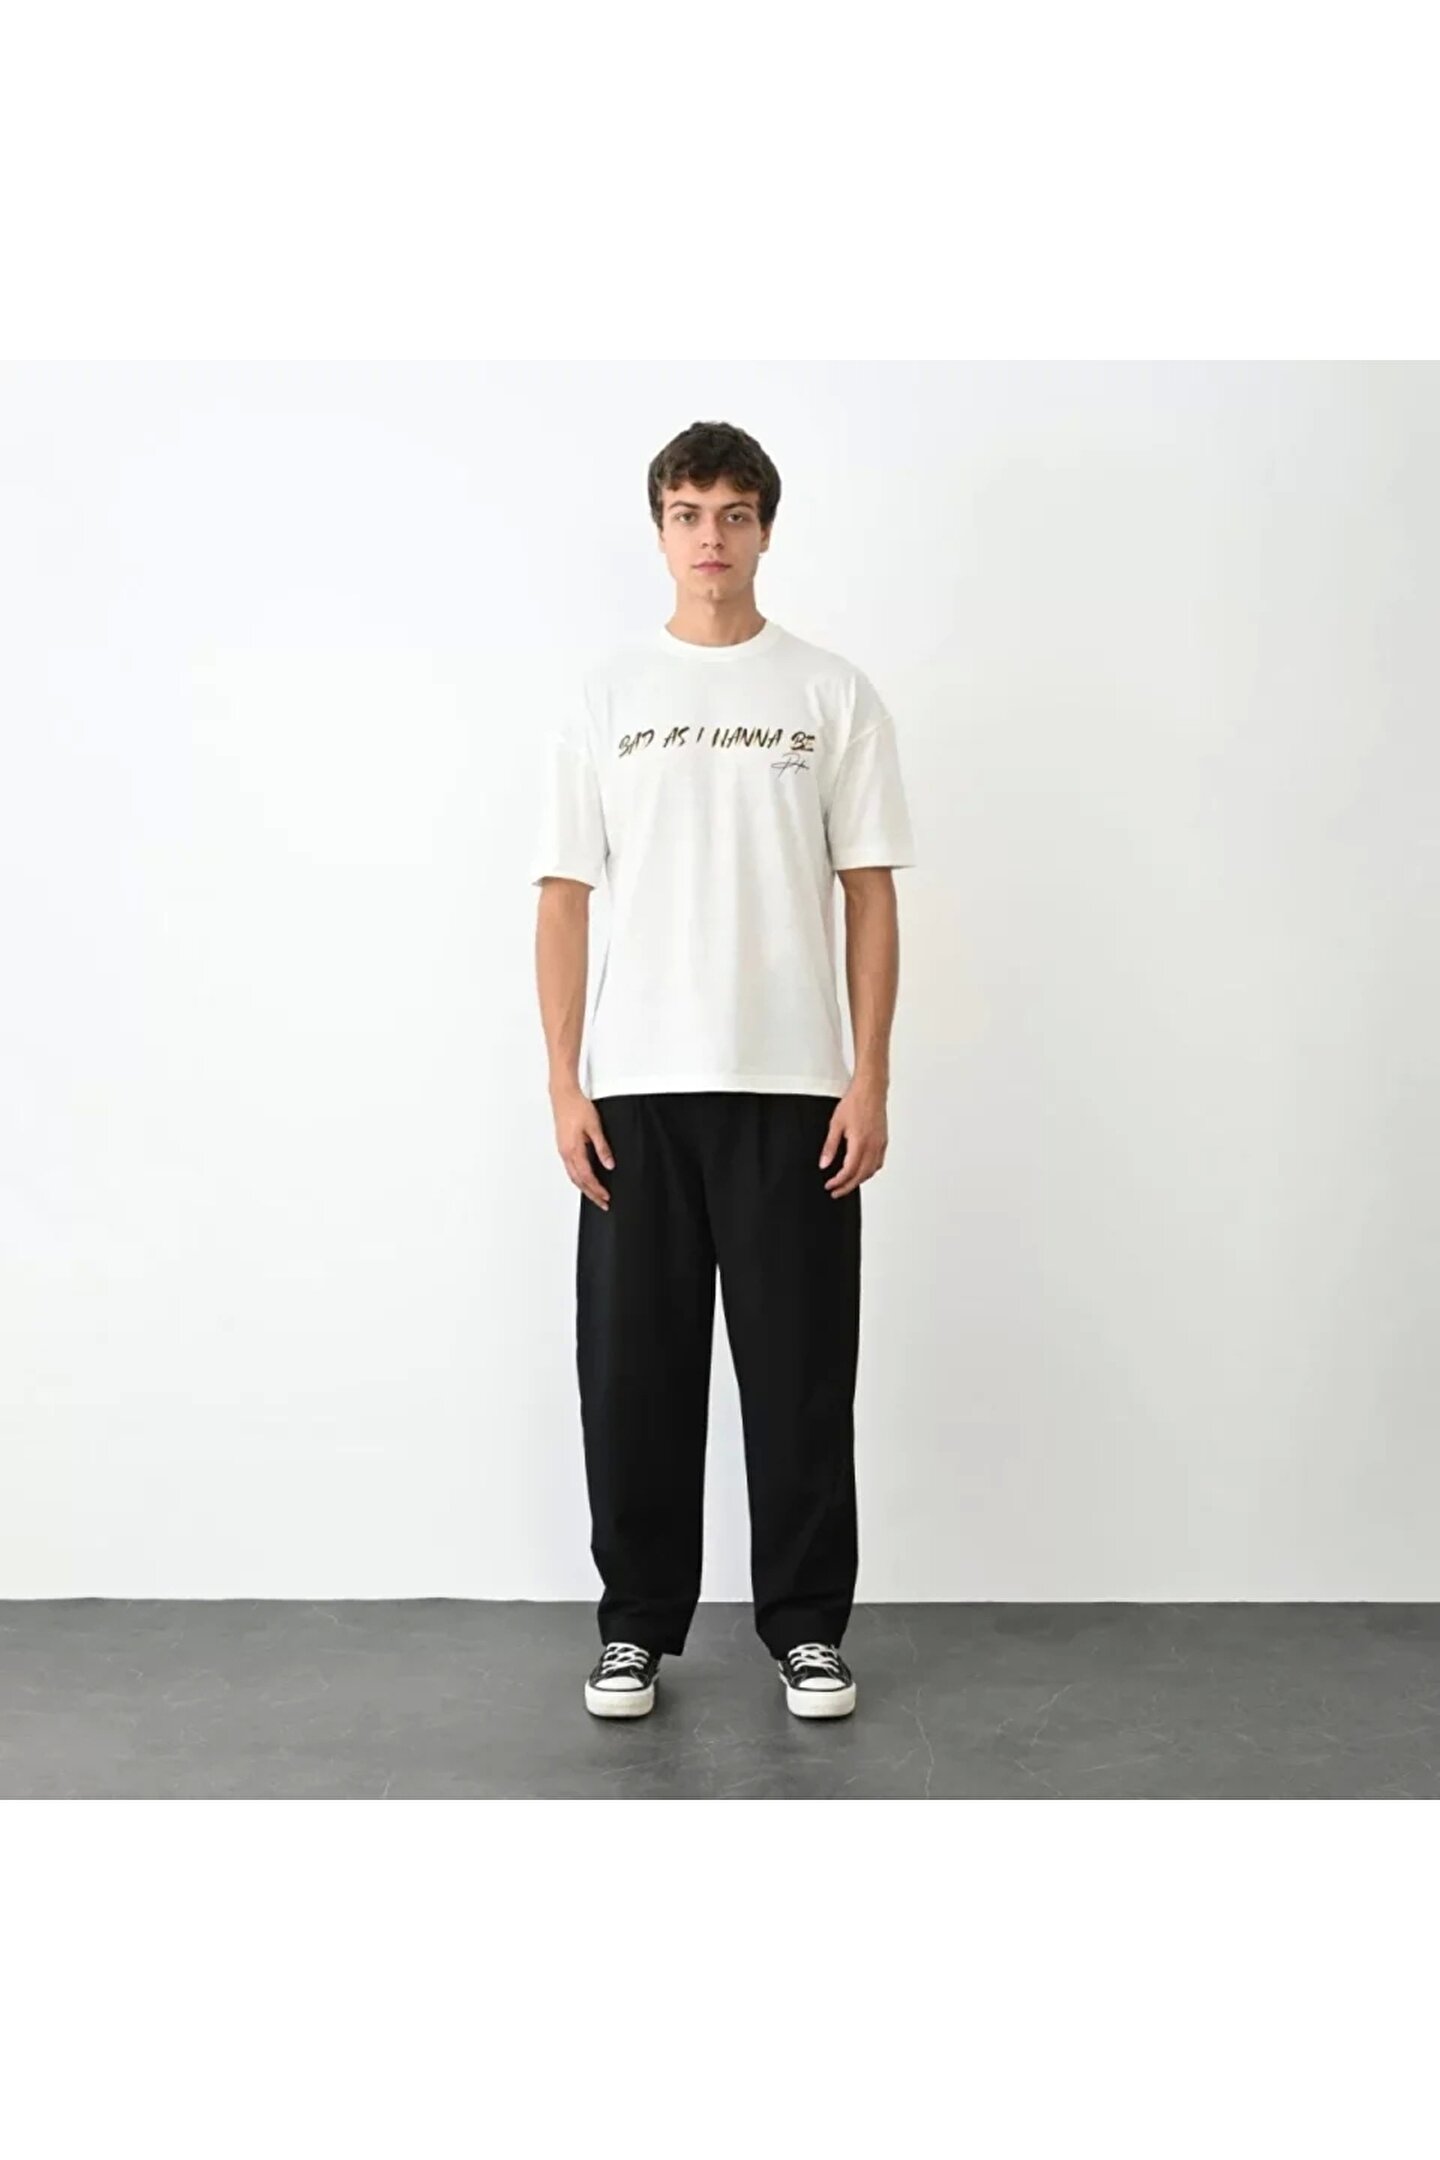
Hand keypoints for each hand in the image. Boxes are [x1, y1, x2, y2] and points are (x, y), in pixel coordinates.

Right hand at [551, 1084, 613, 1209]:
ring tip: (595, 1196)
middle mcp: (566, 1153)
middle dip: (591, 1194)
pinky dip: (578, 1179)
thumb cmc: (576, 1107)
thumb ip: (602, 1147)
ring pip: (573, 1177)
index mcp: (573, 1150)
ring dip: (584, 1188)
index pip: (586, 1177)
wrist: (563, 1096)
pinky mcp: (563, 1147)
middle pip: (578, 1181)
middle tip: (602, 1203)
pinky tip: (584, 1180)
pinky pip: (570, 1169)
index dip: (597, 1189)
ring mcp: (563, 1151)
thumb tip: (609, 1164)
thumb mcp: (594, 1127)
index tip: (606, 1197)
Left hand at [820, 1079, 887, 1196]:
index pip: (849, 1172)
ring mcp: (880, 1144)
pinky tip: (862, 1170)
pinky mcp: (883, 1141)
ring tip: (847, 1183)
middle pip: (861, 1176)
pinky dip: (869, 1171)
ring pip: (871, 1171)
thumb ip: (830, 1146)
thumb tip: (824, 1163)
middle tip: (837, 1191)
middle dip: (848, 1187)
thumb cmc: (855, 1102)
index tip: (830, 1185)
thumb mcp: (836, 1124)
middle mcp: (872, 1146)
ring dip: (859, 1180)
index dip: (838, 1182)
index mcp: (860, 1143)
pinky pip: (878, 1162)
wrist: (871, 1090)